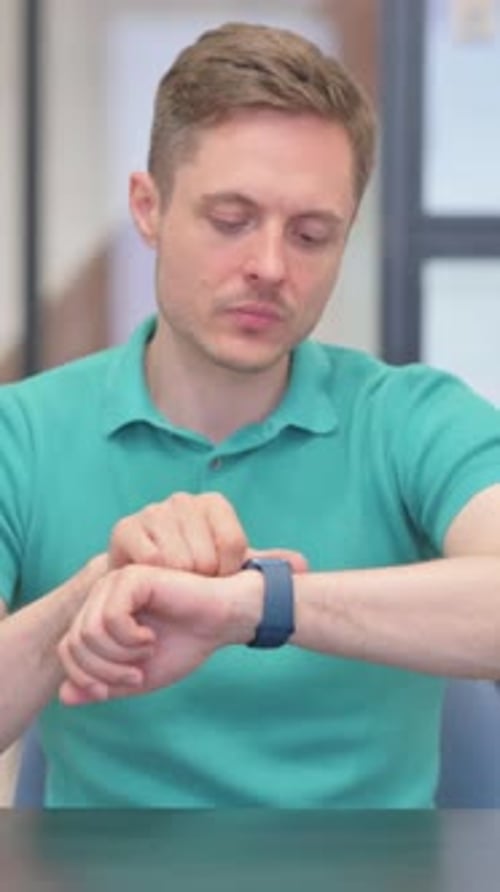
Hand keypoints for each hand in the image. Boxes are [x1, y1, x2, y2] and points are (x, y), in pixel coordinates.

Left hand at [57, 564, 264, 705]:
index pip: (68, 649)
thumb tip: (62, 697)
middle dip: (104, 671)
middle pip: (75, 642)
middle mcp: (102, 594)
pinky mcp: (133, 578)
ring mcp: (116, 583)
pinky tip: (151, 637)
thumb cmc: (185, 644)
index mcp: (100, 613)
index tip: (117, 688)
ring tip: (147, 653)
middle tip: (136, 674)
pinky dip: (130, 638)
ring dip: (119, 656)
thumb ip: (102, 687)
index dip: (86, 678)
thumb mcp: (138, 678)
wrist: (222, 621)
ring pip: (89, 632)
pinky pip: (111, 617)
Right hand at [109, 491, 307, 574]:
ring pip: (178, 560)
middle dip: (203, 580)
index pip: (234, 543)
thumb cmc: (193, 571)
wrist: (143, 579)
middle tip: (193, 584)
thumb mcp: (230, 569)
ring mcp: (153, 511)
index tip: (219, 579)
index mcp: (213, 504)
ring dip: (178, 582)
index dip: (228, 571)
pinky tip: (153, 580)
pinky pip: (150, 560)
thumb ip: (266, 566)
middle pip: (205, 555)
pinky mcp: (125, 528)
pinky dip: (155, 578)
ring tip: (174, 583)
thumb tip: (302, 566)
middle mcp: (183, 501)